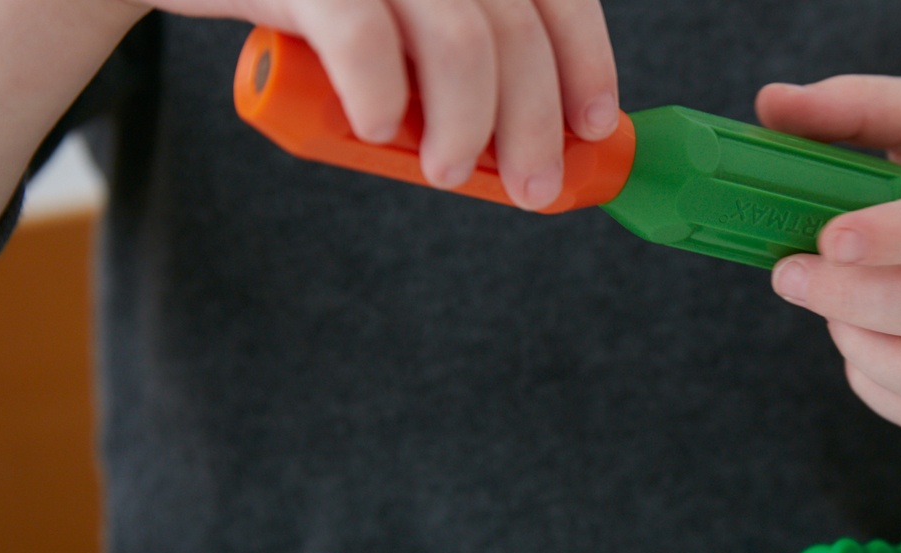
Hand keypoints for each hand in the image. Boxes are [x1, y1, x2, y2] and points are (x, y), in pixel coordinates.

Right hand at [136, 0, 618, 210]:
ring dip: (470, 124)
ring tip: (445, 173)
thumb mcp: (396, 13)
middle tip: (534, 186)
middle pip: (517, 28)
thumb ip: (454, 45)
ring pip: (462, 40)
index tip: (593, 125)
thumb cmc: (307, 1)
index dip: (587, 59)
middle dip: (534, 121)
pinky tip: (378, 128)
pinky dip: (382, 96)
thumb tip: (530, 139)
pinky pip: (365, 39)